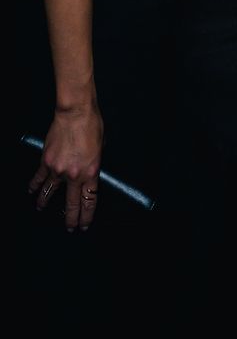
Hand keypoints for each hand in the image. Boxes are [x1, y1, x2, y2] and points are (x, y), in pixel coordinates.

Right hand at [28, 109, 102, 230]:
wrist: (76, 113)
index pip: (89, 200)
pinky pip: (39, 177)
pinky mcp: (46, 161)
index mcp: (91, 172)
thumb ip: (93, 163)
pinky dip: (34, 185)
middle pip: (71, 203)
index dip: (86, 215)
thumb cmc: (92, 125)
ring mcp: (58, 170)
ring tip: (41, 208)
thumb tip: (88, 170)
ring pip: (51, 192)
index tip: (84, 224)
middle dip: (70, 218)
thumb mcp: (101, 148)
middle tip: (69, 227)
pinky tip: (31, 190)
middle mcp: (74, 175)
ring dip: (45, 202)